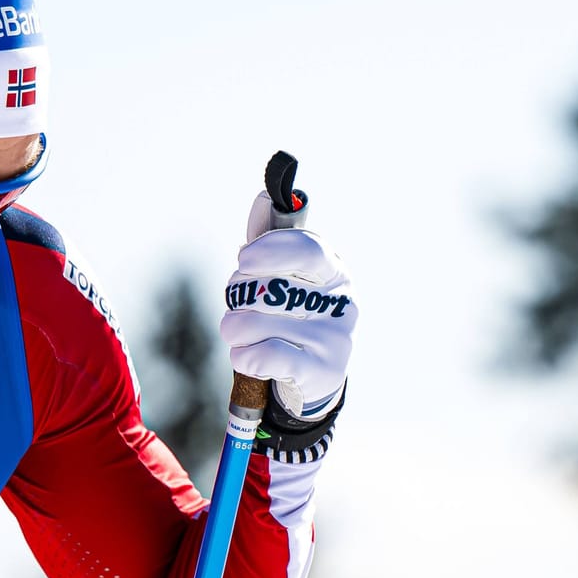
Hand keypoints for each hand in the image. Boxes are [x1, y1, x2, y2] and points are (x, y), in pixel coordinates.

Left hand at [220, 192, 356, 421]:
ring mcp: (336, 339)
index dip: (269, 251)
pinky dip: (243, 355)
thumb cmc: (291, 318)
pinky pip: (264, 355)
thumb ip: (270, 242)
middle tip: (237, 303)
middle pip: (270, 288)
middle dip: (238, 295)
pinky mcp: (323, 372)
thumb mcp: (285, 279)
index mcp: (335, 272)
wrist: (311, 379)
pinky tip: (246, 355)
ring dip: (235, 328)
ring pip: (257, 323)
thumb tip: (262, 198)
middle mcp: (342, 303)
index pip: (308, 249)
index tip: (244, 260)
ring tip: (239, 332)